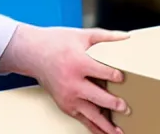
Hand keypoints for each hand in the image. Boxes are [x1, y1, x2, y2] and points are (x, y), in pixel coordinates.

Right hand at [10, 24, 130, 133]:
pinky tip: (104, 131)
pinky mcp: (64, 105)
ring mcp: (68, 97)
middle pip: (98, 97)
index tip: (124, 77)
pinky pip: (82, 119)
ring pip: (90, 115)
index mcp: (79, 63)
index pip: (103, 72)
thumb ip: (106, 37)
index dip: (116, 76)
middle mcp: (73, 83)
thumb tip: (126, 36)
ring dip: (106, 125)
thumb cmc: (57, 42)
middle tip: (126, 108)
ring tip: (119, 131)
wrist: (33, 54)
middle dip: (114, 104)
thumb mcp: (82, 35)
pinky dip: (94, 126)